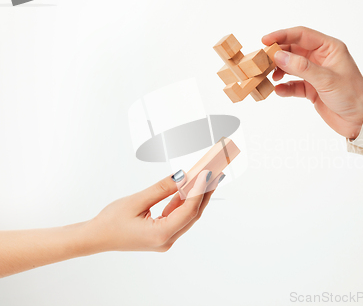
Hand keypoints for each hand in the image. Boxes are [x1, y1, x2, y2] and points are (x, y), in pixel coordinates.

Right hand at [86, 170, 221, 251]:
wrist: (95, 237)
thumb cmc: (110, 221)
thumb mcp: (136, 201)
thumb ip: (162, 189)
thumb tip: (182, 176)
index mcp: (161, 234)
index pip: (188, 210)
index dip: (199, 190)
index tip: (207, 173)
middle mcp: (167, 240)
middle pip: (193, 213)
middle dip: (205, 192)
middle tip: (216, 173)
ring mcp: (165, 238)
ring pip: (187, 215)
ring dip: (196, 196)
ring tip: (207, 177)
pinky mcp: (162, 234)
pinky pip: (178, 216)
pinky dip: (183, 201)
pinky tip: (189, 187)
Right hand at [262, 26, 362, 138]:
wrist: (361, 120)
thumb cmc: (352, 95)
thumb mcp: (326, 79)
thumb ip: (301, 67)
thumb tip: (279, 56)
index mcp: (329, 48)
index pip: (301, 35)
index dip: (282, 35)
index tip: (265, 40)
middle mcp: (321, 58)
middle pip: (293, 50)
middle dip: (278, 54)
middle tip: (262, 60)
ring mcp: (315, 74)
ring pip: (291, 67)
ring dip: (279, 71)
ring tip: (270, 76)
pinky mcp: (311, 89)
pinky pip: (293, 84)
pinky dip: (285, 87)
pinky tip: (279, 90)